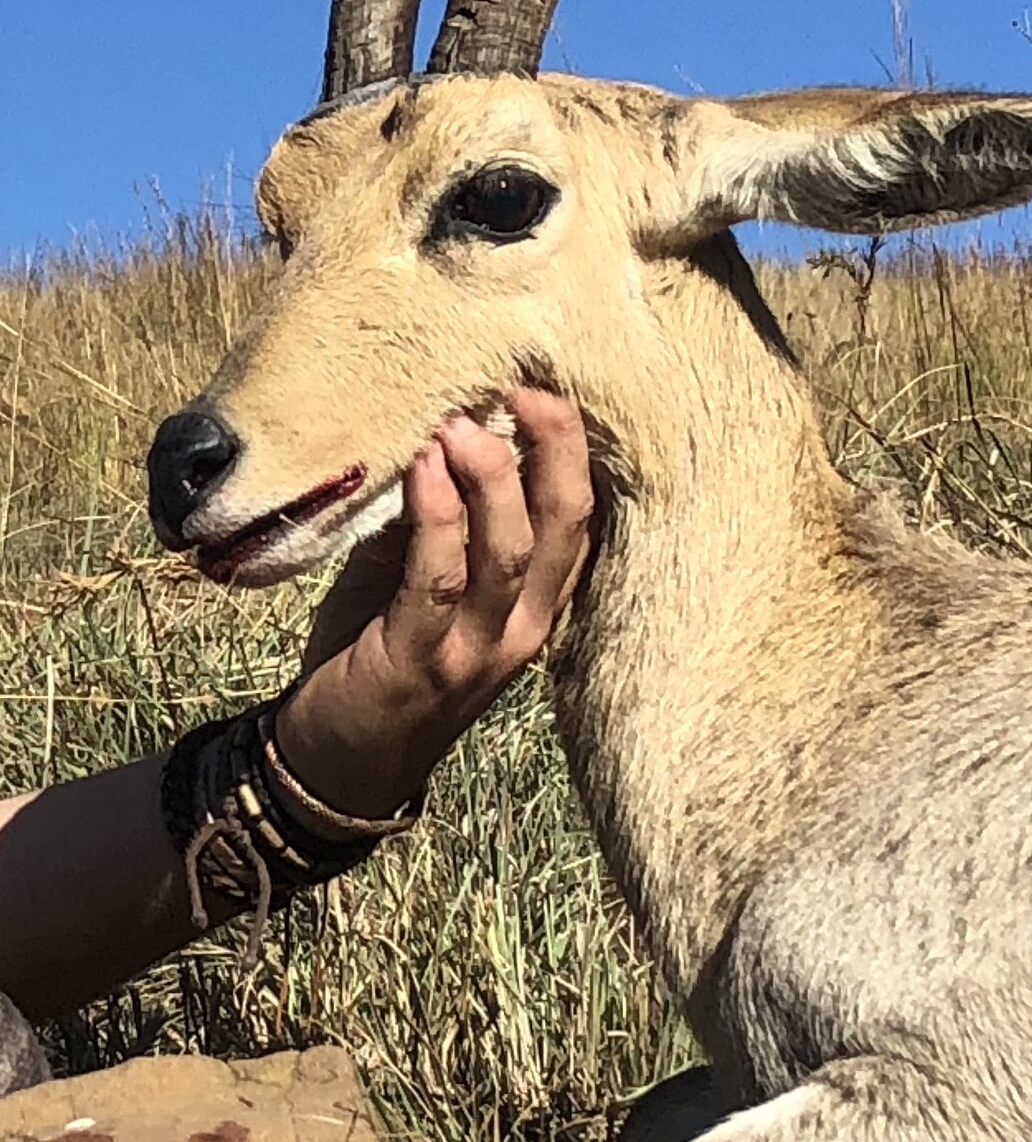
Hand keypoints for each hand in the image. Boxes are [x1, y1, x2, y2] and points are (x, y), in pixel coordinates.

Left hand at [275, 390, 592, 819]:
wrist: (337, 760)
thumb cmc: (383, 648)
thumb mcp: (423, 575)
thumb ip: (442, 516)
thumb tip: (441, 422)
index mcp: (538, 601)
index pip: (583, 517)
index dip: (575, 448)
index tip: (547, 381)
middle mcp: (525, 625)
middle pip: (566, 526)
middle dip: (553, 448)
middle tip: (522, 383)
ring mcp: (477, 650)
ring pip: (511, 552)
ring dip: (489, 479)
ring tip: (460, 420)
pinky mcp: (421, 663)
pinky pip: (438, 583)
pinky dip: (436, 520)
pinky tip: (422, 470)